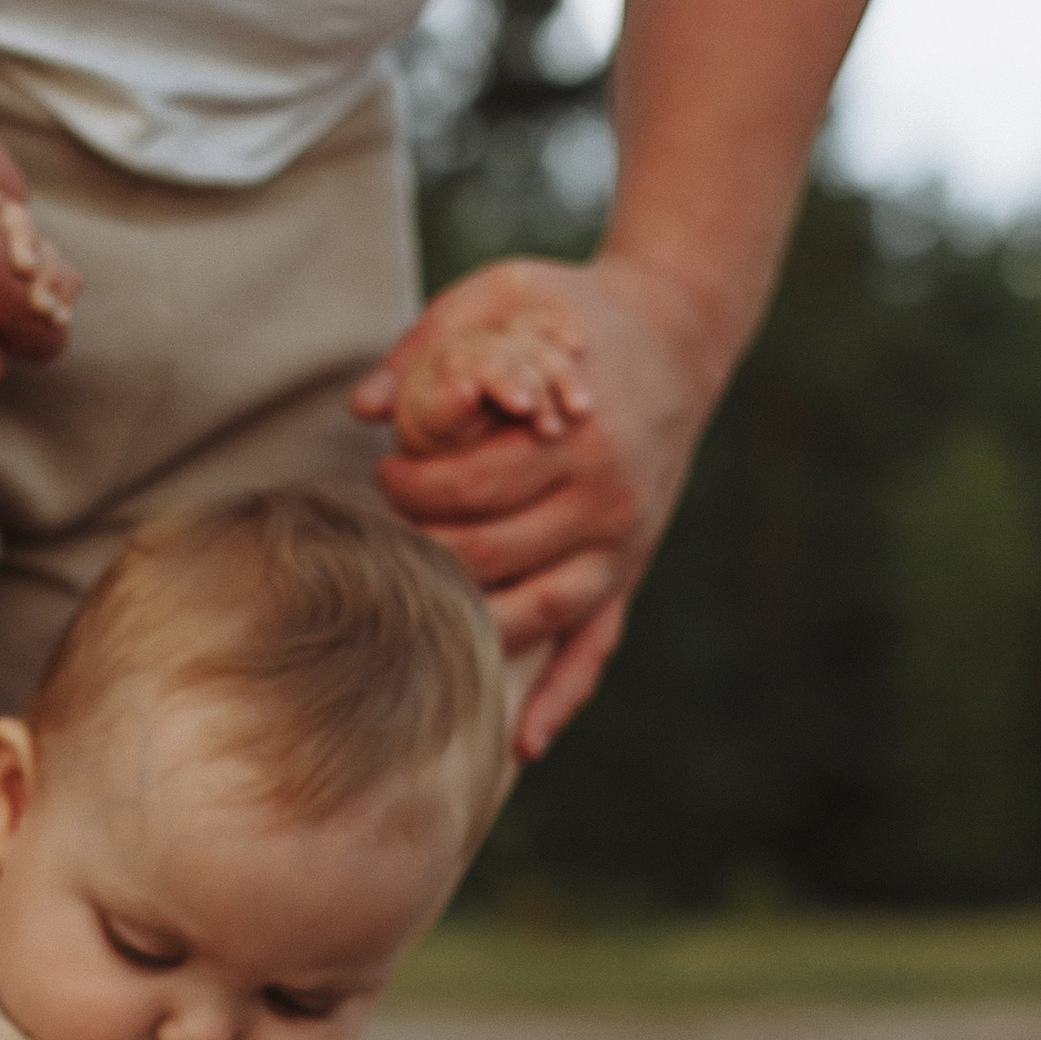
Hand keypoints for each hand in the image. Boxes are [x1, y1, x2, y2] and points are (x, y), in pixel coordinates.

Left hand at [353, 255, 727, 757]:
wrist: (679, 330)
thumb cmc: (575, 313)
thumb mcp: (509, 293)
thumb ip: (434, 341)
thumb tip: (362, 406)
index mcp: (575, 440)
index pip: (469, 489)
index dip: (410, 486)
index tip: (383, 471)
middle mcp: (606, 504)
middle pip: (490, 554)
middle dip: (426, 545)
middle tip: (390, 528)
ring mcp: (621, 547)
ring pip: (535, 612)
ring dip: (470, 624)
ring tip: (419, 613)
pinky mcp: (627, 573)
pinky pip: (595, 649)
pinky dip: (560, 700)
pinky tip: (520, 746)